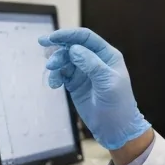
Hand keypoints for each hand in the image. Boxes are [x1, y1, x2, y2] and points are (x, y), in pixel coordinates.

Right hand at [39, 28, 150, 149]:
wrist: (115, 129)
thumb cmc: (118, 104)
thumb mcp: (107, 82)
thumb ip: (91, 64)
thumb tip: (74, 49)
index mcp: (106, 55)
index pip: (86, 38)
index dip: (68, 35)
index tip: (52, 37)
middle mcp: (94, 60)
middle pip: (72, 46)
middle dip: (58, 49)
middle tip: (46, 56)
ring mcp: (84, 72)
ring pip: (64, 60)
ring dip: (56, 64)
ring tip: (52, 74)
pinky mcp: (75, 84)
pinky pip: (61, 74)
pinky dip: (55, 76)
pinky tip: (54, 85)